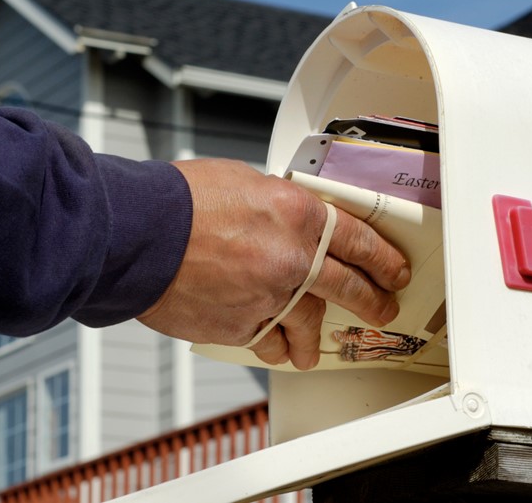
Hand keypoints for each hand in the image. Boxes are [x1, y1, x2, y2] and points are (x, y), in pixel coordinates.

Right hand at [136, 158, 410, 369]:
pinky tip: (277, 350)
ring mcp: (268, 296)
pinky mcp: (241, 325)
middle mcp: (292, 258)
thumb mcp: (244, 182)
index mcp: (298, 214)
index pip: (358, 239)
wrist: (138, 233)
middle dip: (371, 301)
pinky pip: (267, 340)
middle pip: (347, 286)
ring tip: (315, 350)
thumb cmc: (179, 201)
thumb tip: (287, 220)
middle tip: (382, 308)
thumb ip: (277, 207)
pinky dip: (273, 345)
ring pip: (307, 323)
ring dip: (314, 339)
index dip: (383, 258)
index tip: (393, 270)